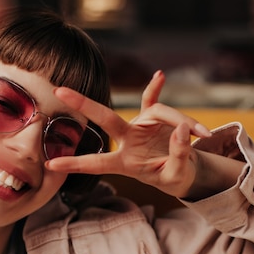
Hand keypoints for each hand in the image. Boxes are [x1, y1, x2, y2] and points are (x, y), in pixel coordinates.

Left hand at [46, 71, 215, 197]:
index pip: (97, 163)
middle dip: (82, 105)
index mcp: (125, 163)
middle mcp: (128, 140)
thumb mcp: (178, 175)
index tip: (51, 163)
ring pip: (158, 112)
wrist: (184, 170)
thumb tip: (180, 130)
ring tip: (202, 135)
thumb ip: (178, 154)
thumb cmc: (174, 178)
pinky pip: (153, 99)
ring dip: (182, 121)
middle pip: (105, 119)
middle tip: (59, 91)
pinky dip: (156, 88)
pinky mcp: (154, 116)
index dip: (76, 163)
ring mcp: (140, 125)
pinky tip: (159, 75)